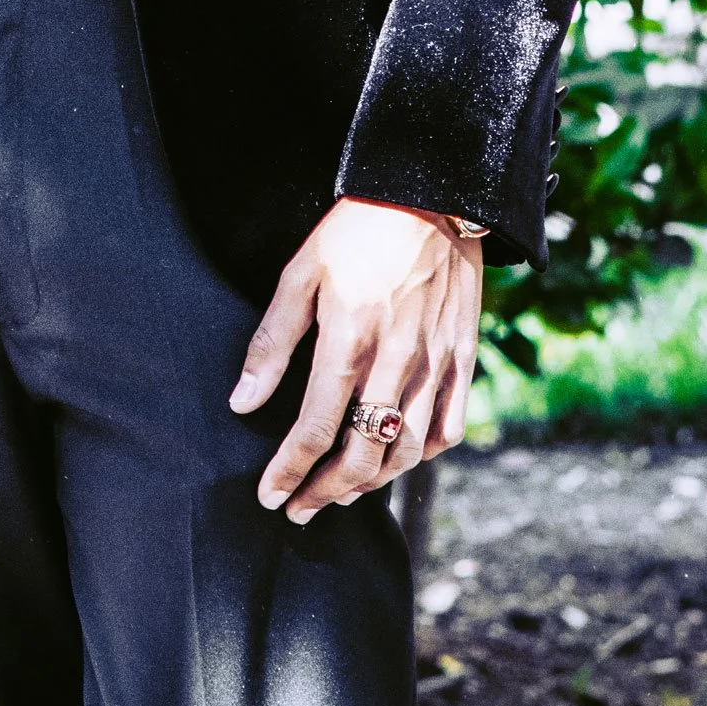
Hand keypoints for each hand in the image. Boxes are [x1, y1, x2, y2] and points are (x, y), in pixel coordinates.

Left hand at [229, 200, 482, 523]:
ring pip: (406, 452)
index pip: (312, 431)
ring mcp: (435, 365)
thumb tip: (242, 401)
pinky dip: (422, 455)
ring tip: (342, 491)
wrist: (431, 196)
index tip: (270, 496)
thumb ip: (272, 343)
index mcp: (348, 343)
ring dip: (371, 483)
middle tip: (301, 509)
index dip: (288, 472)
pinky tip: (398, 458)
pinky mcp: (464, 359)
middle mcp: (395, 364)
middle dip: (326, 492)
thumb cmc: (356, 232)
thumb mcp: (301, 275)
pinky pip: (448, 428)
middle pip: (362, 456)